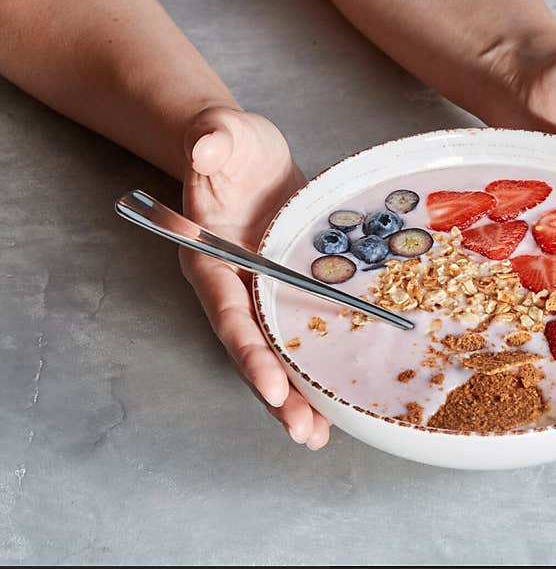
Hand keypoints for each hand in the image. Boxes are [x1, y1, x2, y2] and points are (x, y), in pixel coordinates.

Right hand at [179, 107, 331, 448]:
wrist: (246, 155)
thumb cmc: (228, 144)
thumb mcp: (221, 132)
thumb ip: (212, 137)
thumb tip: (206, 145)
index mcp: (211, 260)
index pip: (229, 312)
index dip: (248, 352)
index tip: (271, 386)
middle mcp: (236, 286)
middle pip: (252, 349)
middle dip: (276, 393)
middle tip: (302, 432)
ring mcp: (263, 293)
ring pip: (277, 352)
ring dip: (295, 395)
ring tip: (316, 435)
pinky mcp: (291, 291)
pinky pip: (302, 333)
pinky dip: (315, 366)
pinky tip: (335, 397)